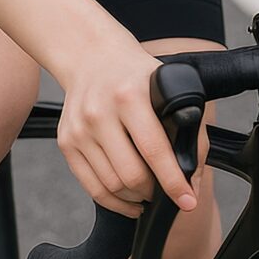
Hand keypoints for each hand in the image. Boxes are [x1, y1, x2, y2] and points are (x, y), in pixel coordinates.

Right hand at [54, 37, 199, 219]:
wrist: (92, 57)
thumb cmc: (137, 76)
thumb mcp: (167, 89)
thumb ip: (188, 130)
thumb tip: (193, 180)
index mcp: (129, 96)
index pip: (154, 149)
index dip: (173, 181)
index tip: (188, 201)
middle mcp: (99, 112)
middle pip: (130, 174)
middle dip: (153, 192)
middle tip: (166, 191)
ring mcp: (78, 129)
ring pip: (110, 185)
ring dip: (135, 198)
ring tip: (148, 193)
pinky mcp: (66, 142)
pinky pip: (91, 186)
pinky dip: (113, 201)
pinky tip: (129, 200)